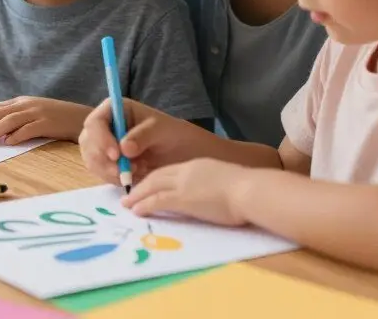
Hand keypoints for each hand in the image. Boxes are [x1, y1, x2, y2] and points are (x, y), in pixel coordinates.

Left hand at [0, 97, 90, 145]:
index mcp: (20, 102)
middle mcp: (26, 104)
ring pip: (10, 120)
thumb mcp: (32, 115)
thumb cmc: (55, 120)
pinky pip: (29, 128)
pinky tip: (8, 143)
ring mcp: (37, 112)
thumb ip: (15, 121)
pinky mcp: (48, 122)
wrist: (82, 117)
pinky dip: (17, 135)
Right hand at [78, 98, 206, 186]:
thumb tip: (123, 148)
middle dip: (104, 160)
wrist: (180, 152)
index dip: (100, 139)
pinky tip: (135, 175)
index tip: (116, 155)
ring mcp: (103, 145)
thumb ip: (142, 135)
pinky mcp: (107, 162)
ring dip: (111, 171)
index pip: (95, 122)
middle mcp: (104, 126)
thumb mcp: (161, 129)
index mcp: (114, 110)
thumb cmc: (171, 133)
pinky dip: (115, 179)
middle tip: (124, 171)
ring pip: (92, 161)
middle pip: (88, 143)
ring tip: (138, 170)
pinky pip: (101, 173)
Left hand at [122, 158, 251, 225]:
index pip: (170, 170)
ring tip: (126, 205)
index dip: (156, 178)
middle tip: (129, 195)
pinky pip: (157, 200)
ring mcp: (183, 184)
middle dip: (141, 185)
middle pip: (156, 175)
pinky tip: (137, 211)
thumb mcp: (224, 180)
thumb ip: (212, 184)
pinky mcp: (183, 198)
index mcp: (198, 166)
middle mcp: (187, 171)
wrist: (250, 190)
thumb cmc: (246, 190)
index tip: (147, 186)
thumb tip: (211, 194)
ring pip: (152, 186)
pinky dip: (145, 205)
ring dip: (137, 196)